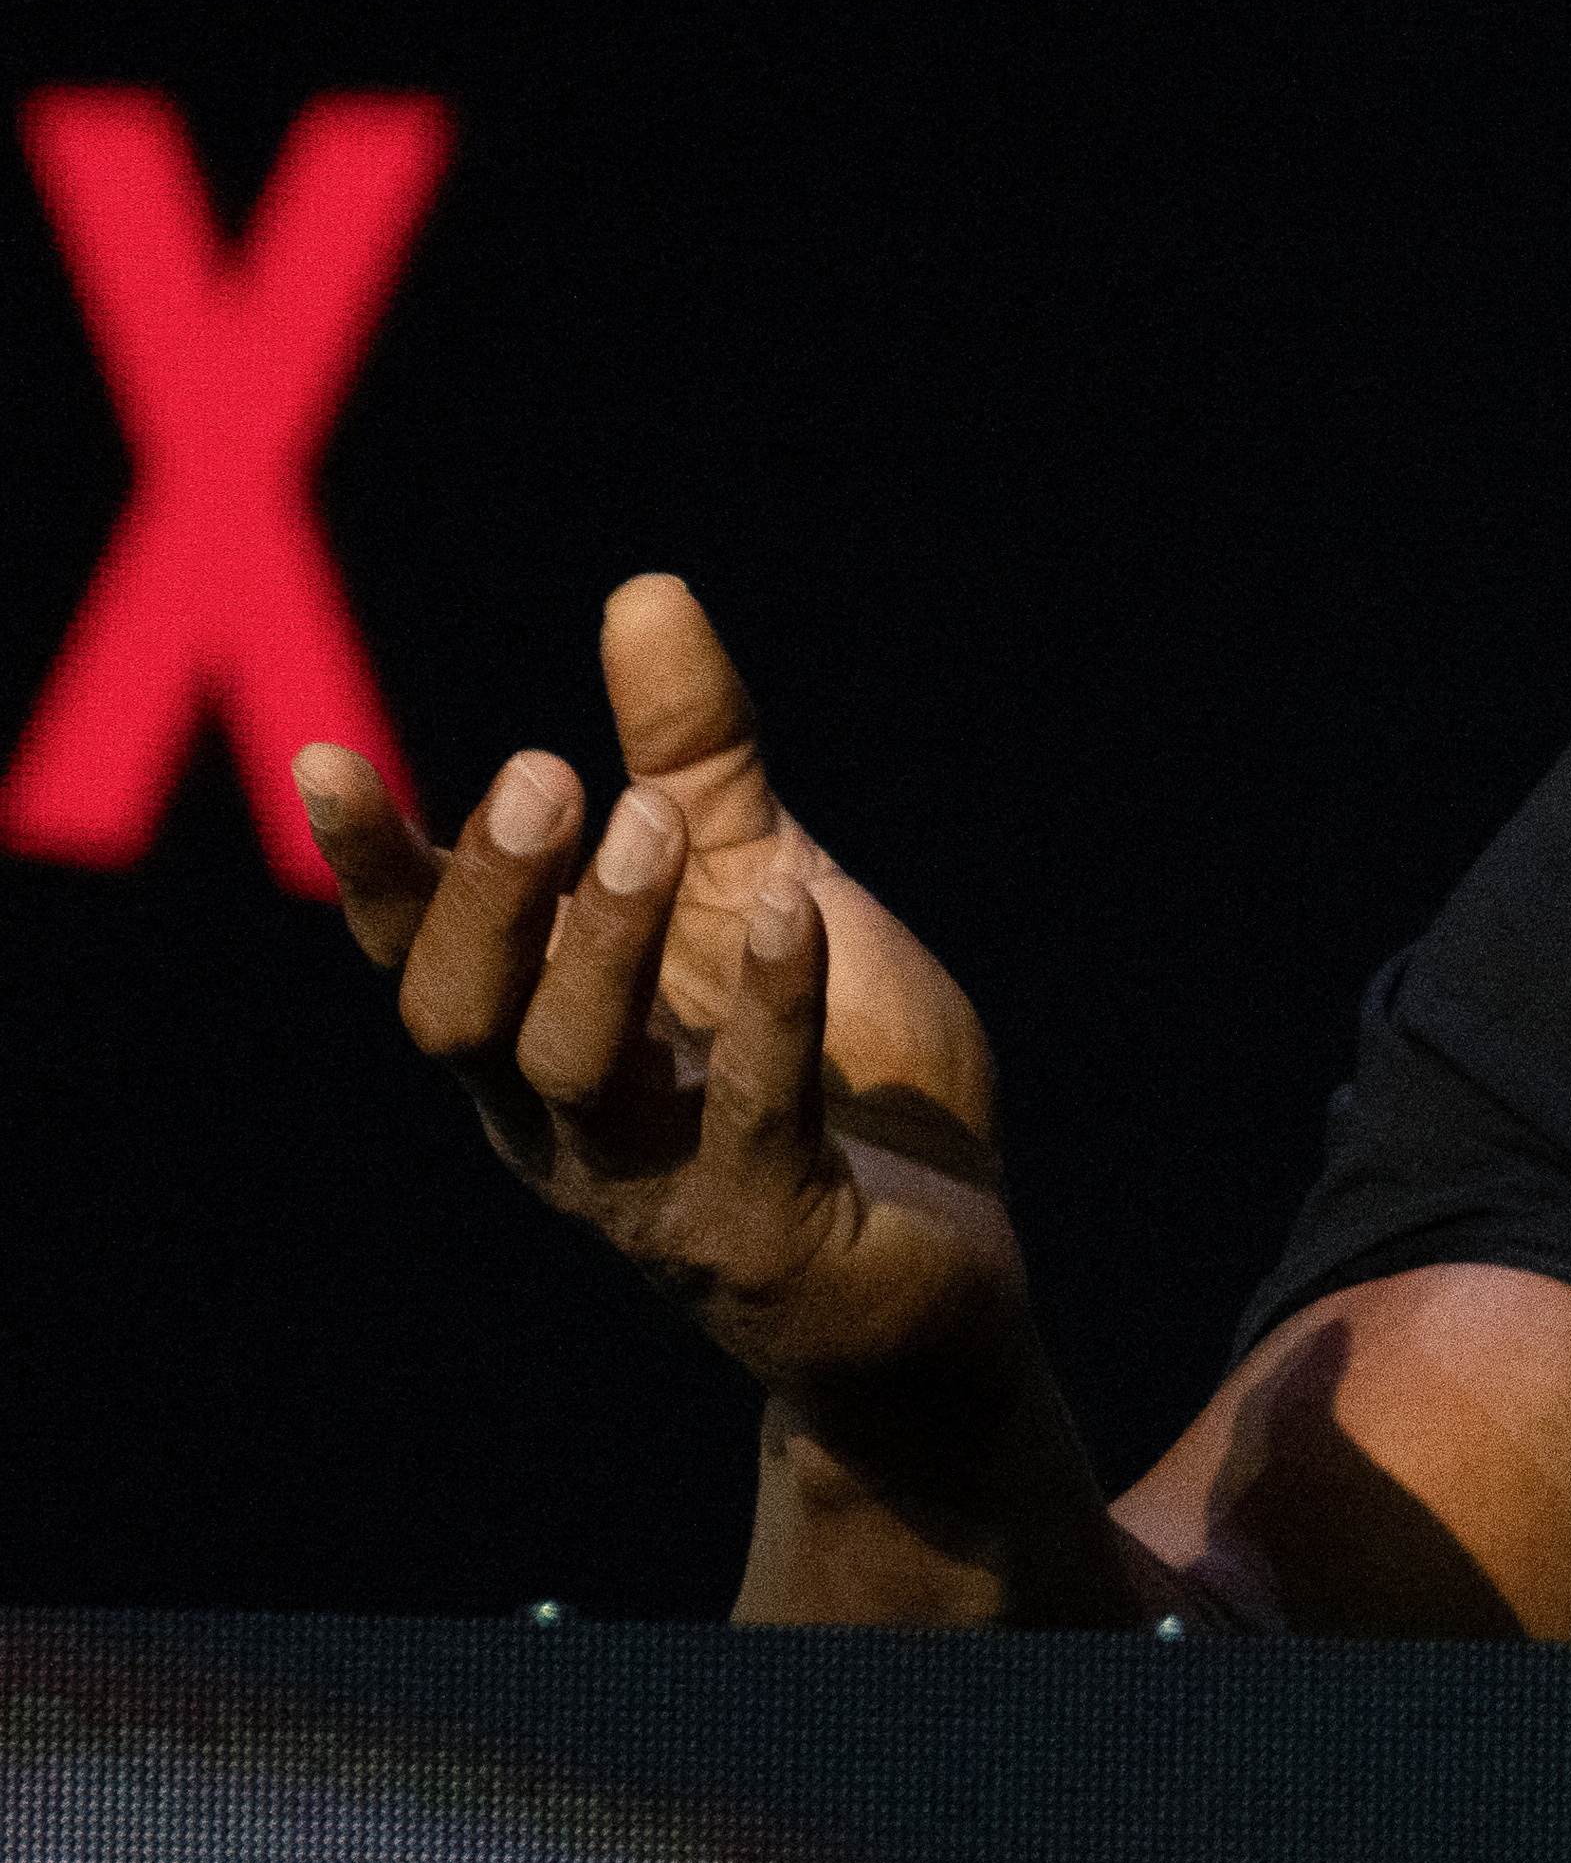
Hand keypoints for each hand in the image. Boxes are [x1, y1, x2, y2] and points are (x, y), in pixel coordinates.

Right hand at [303, 575, 1025, 1403]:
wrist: (948, 1272)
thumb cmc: (840, 1077)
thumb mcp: (768, 889)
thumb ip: (702, 764)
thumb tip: (644, 590)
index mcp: (542, 1039)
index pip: (423, 953)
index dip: (373, 868)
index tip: (330, 759)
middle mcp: (564, 1123)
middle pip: (463, 1015)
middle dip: (489, 894)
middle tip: (544, 773)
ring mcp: (653, 1190)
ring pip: (572, 1068)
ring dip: (605, 937)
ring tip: (655, 816)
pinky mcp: (764, 1235)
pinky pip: (750, 1118)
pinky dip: (766, 1011)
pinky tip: (796, 909)